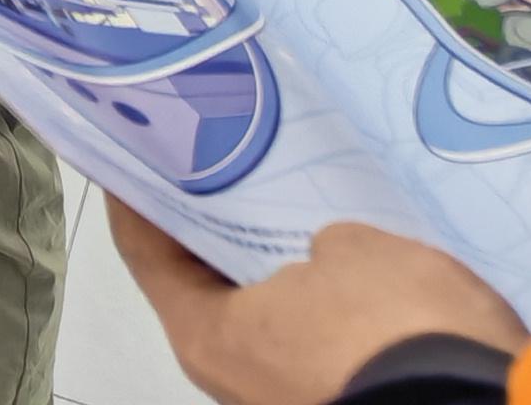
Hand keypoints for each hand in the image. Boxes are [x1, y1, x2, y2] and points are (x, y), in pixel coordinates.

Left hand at [108, 205, 521, 404]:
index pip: (145, 253)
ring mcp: (286, 399)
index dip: (139, 198)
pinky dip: (325, 307)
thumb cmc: (393, 327)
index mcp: (205, 338)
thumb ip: (319, 247)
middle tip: (224, 166)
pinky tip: (352, 267)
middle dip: (217, 229)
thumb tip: (328, 263)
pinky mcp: (344, 401)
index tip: (137, 150)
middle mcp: (232, 379)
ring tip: (293, 206)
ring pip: (268, 318)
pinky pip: (319, 344)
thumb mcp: (350, 251)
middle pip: (205, 288)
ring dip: (279, 270)